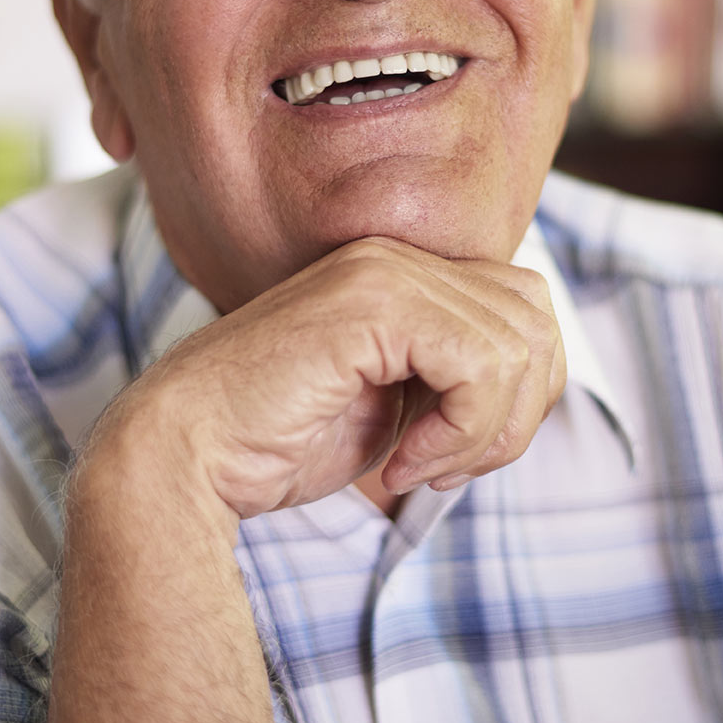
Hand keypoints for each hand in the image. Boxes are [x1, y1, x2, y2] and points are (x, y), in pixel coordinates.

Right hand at [90, 236, 565, 521]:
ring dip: (486, 432)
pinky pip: (480, 364)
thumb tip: (534, 385)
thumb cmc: (278, 440)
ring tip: (422, 465)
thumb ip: (455, 378)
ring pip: (519, 345)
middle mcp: (399, 257)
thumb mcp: (395, 406)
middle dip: (515, 415)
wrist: (186, 454)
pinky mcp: (374, 301)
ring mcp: (386, 271)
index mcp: (404, 273)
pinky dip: (463, 431)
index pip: (525, 311)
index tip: (455, 454)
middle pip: (536, 321)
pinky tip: (407, 462)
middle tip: (448, 466)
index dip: (519, 395)